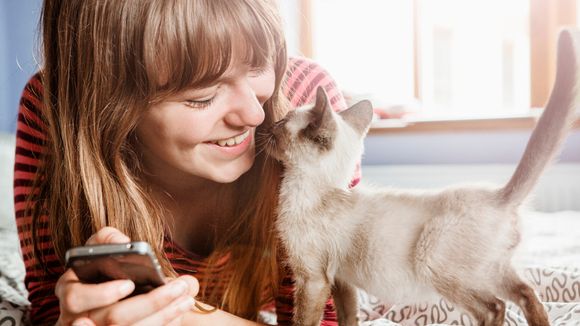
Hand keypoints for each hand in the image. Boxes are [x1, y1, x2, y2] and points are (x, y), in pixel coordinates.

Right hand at [55, 227, 198, 325]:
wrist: (117, 295)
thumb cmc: (104, 270)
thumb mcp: (101, 251)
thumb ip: (107, 239)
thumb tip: (122, 241)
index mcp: (71, 292)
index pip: (75, 298)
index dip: (101, 294)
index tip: (129, 284)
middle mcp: (77, 319)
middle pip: (112, 318)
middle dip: (150, 303)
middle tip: (178, 288)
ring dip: (163, 316)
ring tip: (187, 298)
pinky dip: (162, 323)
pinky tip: (178, 311)